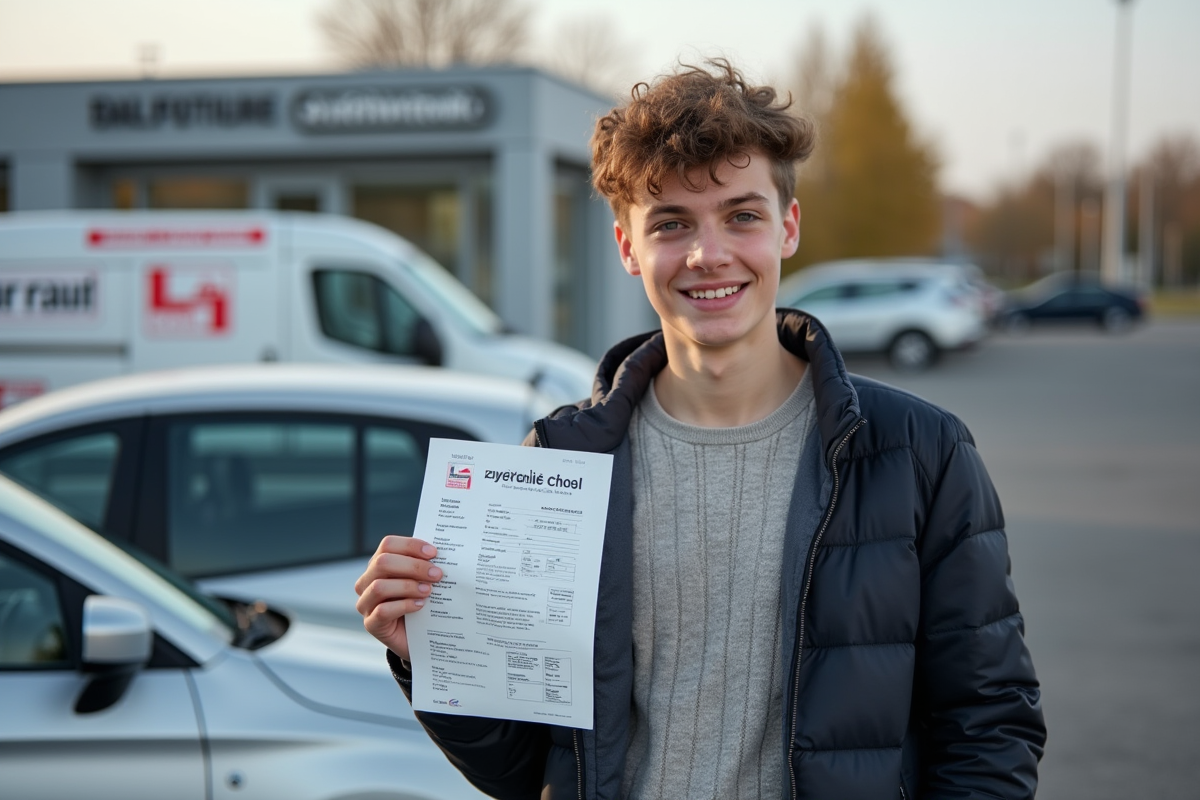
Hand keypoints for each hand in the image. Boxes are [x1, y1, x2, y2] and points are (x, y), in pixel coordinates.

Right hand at [354, 535, 442, 660]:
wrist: (419, 638)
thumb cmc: (421, 603)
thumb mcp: (422, 580)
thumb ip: (425, 566)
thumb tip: (442, 553)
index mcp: (378, 564)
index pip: (388, 545)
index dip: (410, 545)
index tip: (433, 553)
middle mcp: (367, 582)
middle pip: (383, 562)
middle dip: (413, 566)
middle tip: (437, 574)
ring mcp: (365, 603)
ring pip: (379, 586)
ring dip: (408, 586)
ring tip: (428, 590)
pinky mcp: (371, 624)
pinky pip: (383, 611)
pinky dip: (404, 605)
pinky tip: (420, 606)